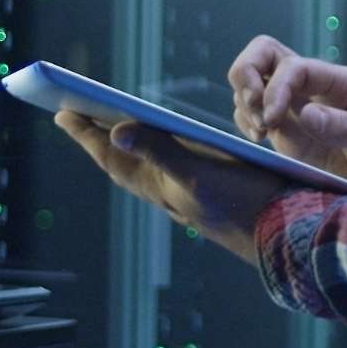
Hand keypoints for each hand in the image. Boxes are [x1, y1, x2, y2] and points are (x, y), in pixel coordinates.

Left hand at [54, 111, 289, 265]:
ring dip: (120, 143)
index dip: (86, 133)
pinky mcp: (204, 190)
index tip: (62, 112)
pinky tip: (157, 143)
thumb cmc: (243, 204)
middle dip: (96, 135)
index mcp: (159, 185)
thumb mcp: (198, 174)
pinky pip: (164, 167)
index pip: (111, 155)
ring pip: (141, 165)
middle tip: (72, 113)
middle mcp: (166, 189)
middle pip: (121, 159)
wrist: (284, 234)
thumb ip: (159, 151)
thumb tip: (116, 132)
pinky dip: (151, 150)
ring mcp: (184, 192)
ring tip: (104, 124)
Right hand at [228, 36, 346, 185]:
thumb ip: (346, 126)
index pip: (294, 66)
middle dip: (247, 73)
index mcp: (339, 81)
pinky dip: (245, 121)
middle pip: (265, 54)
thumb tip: (305, 114)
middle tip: (253, 107)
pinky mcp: (288, 135)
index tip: (270, 119)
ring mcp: (297, 110)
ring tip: (260, 133)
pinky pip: (254, 114)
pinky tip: (257, 139)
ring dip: (245, 102)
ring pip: (253, 82)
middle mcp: (313, 89)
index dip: (275, 86)